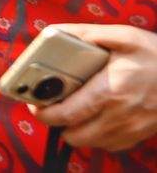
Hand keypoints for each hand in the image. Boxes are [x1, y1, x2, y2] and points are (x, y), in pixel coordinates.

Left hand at [30, 24, 156, 151]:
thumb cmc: (156, 54)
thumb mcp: (123, 36)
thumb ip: (87, 34)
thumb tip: (57, 34)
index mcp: (109, 91)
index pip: (66, 113)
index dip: (43, 112)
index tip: (33, 103)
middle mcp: (119, 116)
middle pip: (73, 135)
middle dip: (56, 122)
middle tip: (51, 104)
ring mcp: (130, 129)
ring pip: (89, 143)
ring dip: (75, 129)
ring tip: (72, 108)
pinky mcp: (139, 135)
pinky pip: (108, 144)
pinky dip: (96, 134)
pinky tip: (95, 114)